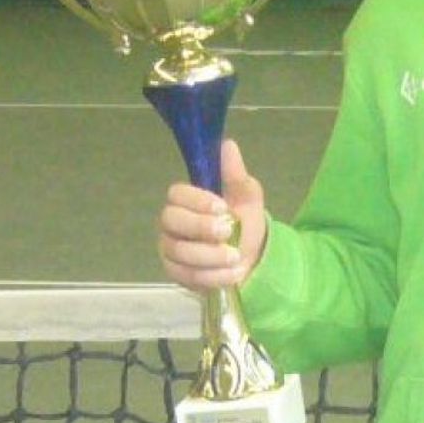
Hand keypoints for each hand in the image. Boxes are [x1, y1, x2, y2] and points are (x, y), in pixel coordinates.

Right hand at [157, 139, 267, 291]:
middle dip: (200, 227)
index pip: (176, 194)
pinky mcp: (177, 273)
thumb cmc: (244, 221)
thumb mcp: (247, 197)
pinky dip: (213, 276)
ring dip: (210, 256)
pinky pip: (187, 276)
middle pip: (171, 221)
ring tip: (236, 256)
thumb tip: (228, 146)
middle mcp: (172, 223)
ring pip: (179, 251)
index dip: (196, 200)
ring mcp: (171, 249)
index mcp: (186, 200)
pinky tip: (233, 273)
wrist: (252, 256)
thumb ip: (236, 175)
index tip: (222, 206)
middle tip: (227, 231)